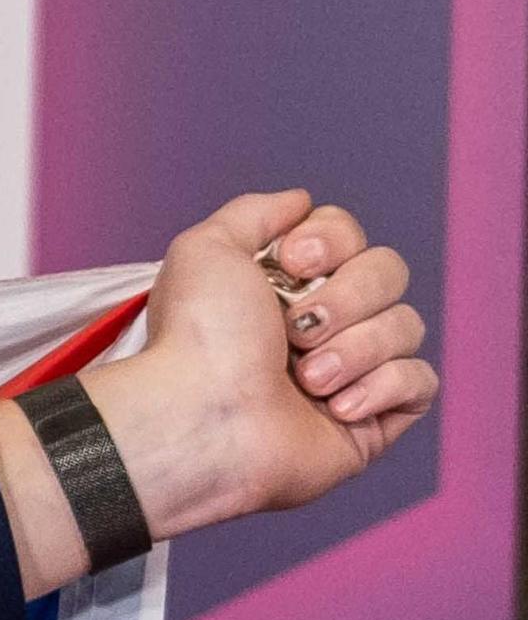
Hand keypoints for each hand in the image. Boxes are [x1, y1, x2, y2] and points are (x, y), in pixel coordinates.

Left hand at [77, 190, 438, 540]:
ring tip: (304, 379)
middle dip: (345, 297)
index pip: (352, 236)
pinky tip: (333, 408)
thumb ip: (254, 213)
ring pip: (407, 326)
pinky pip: (420, 380)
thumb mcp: (206, 249)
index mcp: (286, 283)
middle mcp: (321, 322)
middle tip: (295, 329)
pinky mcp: (374, 417)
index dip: (333, 242)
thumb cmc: (199, 337)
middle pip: (390, 272)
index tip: (291, 262)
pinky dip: (380, 389)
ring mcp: (351, 369)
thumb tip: (302, 202)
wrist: (204, 417)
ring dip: (353, 349)